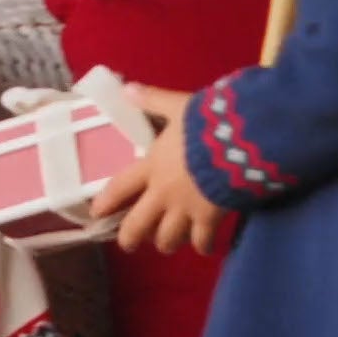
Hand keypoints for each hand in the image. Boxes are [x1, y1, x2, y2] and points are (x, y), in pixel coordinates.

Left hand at [90, 85, 228, 256]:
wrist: (240, 142)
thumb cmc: (206, 123)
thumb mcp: (178, 106)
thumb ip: (153, 100)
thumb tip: (126, 89)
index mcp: (152, 166)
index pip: (120, 187)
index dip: (106, 201)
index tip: (96, 212)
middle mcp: (163, 194)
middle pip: (138, 226)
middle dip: (130, 238)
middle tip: (129, 245)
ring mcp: (185, 210)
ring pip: (167, 239)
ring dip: (166, 243)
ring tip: (167, 244)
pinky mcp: (209, 219)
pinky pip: (202, 240)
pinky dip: (202, 246)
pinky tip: (204, 247)